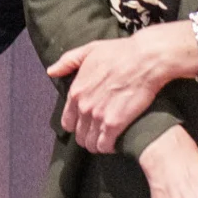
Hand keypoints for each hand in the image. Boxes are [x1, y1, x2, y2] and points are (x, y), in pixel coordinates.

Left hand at [50, 25, 190, 153]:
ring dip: (98, 145)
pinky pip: (105, 146)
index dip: (78, 125)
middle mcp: (83, 107)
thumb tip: (51, 71)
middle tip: (100, 134)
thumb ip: (68, 62)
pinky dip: (109, 147)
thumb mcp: (90, 50)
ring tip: (108, 141)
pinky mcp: (115, 124)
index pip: (68, 121)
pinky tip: (116, 143)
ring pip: (91, 143)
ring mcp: (98, 117)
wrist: (146, 59)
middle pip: (79, 135)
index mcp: (76, 91)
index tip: (88, 124)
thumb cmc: (121, 52)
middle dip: (88, 136)